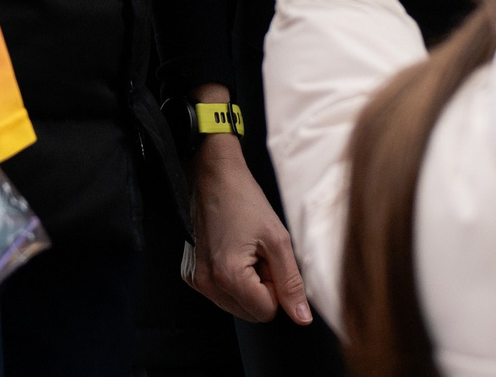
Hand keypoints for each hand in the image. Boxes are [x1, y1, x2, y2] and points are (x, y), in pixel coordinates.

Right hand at [183, 103, 308, 324]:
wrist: (214, 176)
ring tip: (245, 251)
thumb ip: (291, 283)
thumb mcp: (277, 239)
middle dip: (262, 288)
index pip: (266, 312)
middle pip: (251, 312)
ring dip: (249, 284)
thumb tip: (302, 318)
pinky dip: (234, 279)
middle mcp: (207, 284)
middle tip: (258, 253)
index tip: (270, 259)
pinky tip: (232, 252)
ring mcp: (197, 281)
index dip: (277, 288)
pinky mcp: (193, 275)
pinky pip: (223, 293)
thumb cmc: (245, 201)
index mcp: (229, 276)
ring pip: (238, 305)